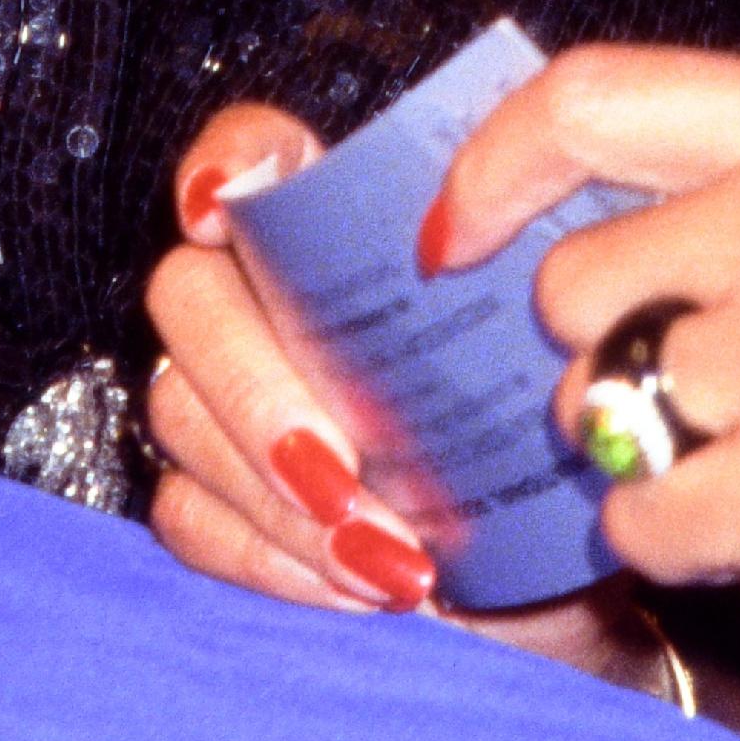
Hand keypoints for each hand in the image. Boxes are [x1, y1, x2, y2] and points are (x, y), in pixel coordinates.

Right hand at [141, 105, 631, 681]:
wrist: (555, 582)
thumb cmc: (548, 443)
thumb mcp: (557, 364)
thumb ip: (520, 299)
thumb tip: (503, 276)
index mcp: (347, 231)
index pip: (255, 155)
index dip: (225, 163)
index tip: (219, 210)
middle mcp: (265, 298)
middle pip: (189, 294)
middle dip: (256, 388)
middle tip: (344, 470)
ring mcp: (225, 398)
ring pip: (181, 411)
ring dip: (277, 492)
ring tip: (390, 557)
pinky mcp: (211, 498)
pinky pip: (189, 513)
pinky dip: (270, 555)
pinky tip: (351, 585)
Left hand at [430, 46, 739, 740]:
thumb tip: (564, 206)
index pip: (594, 97)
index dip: (492, 169)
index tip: (451, 237)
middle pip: (578, 278)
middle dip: (606, 354)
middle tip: (703, 402)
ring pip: (605, 403)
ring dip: (656, 456)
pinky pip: (642, 513)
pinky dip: (682, 543)